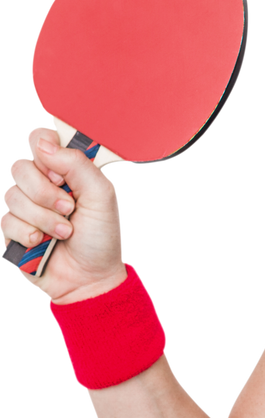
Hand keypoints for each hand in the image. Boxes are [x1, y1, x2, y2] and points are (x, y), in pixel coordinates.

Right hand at [1, 125, 126, 301]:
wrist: (91, 279)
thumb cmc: (101, 237)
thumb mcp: (101, 195)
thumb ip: (77, 165)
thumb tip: (44, 144)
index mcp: (64, 170)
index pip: (39, 138)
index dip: (43, 148)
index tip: (58, 171)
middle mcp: (41, 184)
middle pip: (19, 166)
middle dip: (45, 191)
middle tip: (69, 207)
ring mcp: (24, 207)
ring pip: (11, 195)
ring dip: (43, 217)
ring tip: (65, 231)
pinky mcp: (11, 231)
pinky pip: (7, 221)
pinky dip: (30, 233)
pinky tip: (45, 243)